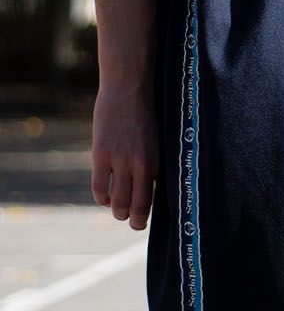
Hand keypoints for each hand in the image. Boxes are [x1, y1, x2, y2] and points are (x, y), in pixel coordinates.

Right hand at [90, 82, 158, 231]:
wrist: (129, 87)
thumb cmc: (146, 112)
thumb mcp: (157, 138)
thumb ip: (153, 160)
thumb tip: (152, 184)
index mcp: (157, 160)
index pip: (152, 198)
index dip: (145, 216)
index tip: (142, 223)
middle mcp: (140, 163)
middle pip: (134, 205)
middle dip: (132, 219)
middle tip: (131, 222)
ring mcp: (119, 160)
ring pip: (116, 200)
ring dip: (116, 211)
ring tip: (117, 212)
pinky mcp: (101, 154)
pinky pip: (99, 186)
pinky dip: (101, 198)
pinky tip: (104, 198)